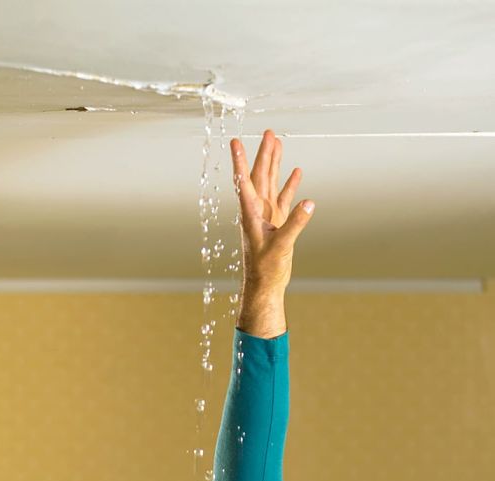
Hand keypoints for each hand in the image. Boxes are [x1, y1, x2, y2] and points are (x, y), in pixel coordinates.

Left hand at [231, 129, 314, 336]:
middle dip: (263, 153)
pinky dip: (290, 185)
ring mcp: (267, 215)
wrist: (265, 285)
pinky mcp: (277, 223)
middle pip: (260, 175)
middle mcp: (257, 210)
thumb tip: (309, 202)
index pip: (244, 180)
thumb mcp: (281, 246)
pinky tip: (296, 172)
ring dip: (274, 163)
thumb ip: (295, 224)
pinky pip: (283, 198)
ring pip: (271, 182)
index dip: (239, 160)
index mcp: (251, 213)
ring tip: (277, 143)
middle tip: (268, 132)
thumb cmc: (266, 269)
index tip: (235, 141)